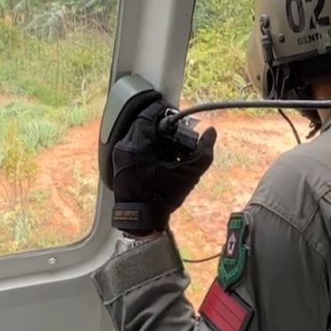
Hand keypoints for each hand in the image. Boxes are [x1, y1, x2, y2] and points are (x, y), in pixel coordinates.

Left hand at [110, 100, 216, 234]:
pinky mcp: (119, 166)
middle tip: (174, 132)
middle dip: (159, 126)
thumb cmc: (162, 197)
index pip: (147, 114)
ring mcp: (119, 157)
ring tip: (167, 146)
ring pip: (136, 135)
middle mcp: (124, 147)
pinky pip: (132, 147)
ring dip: (151, 136)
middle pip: (141, 124)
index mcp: (138, 144)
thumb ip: (203, 151)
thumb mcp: (188, 173)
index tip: (174, 116)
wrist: (142, 220)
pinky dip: (144, 147)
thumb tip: (211, 133)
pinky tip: (158, 158)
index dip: (162, 111)